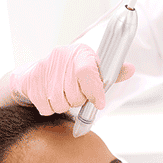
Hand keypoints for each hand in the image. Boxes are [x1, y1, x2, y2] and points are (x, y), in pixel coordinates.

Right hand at [9, 43, 134, 114]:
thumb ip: (112, 73)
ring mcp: (44, 69)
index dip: (95, 92)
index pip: (87, 73)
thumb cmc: (71, 73)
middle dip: (79, 100)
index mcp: (81, 53)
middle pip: (76, 94)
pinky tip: (51, 98)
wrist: (36, 73)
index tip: (99, 104)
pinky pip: (47, 108)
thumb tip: (131, 69)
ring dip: (65, 105)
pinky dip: (51, 108)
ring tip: (64, 95)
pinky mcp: (31, 82)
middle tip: (77, 94)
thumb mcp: (94, 69)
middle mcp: (61, 57)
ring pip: (61, 103)